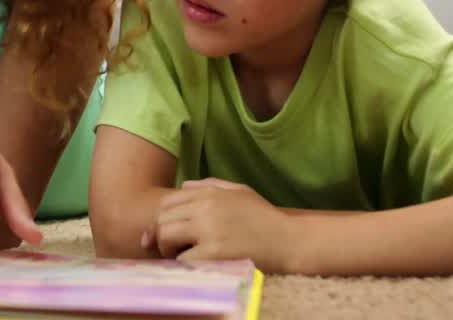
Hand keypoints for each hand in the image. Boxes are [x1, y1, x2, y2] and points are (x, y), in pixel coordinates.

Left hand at [145, 178, 294, 271]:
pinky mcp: (215, 253)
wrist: (290, 240)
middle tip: (178, 249)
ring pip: (166, 236)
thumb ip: (210, 185)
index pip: (167, 203)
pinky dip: (185, 265)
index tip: (175, 233)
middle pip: (162, 219)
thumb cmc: (266, 218)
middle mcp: (205, 207)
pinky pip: (183, 259)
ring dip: (170, 250)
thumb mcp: (240, 192)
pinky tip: (199, 265)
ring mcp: (209, 229)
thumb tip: (183, 187)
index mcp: (209, 193)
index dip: (165, 220)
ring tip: (186, 256)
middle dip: (164, 236)